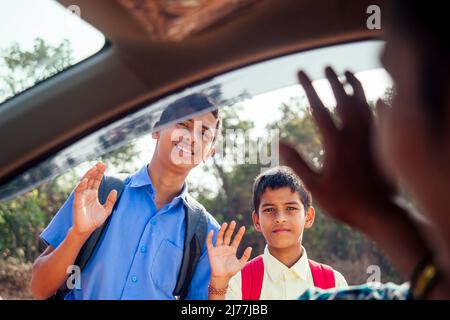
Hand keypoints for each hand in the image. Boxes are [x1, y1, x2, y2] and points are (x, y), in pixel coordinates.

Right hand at [72, 161, 116, 235]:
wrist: (86, 230)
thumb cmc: (95, 220)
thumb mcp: (107, 210)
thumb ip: (111, 201)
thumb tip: (115, 190)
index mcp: (93, 194)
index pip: (96, 180)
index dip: (100, 173)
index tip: (104, 165)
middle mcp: (87, 193)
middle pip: (91, 179)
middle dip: (95, 171)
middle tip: (101, 163)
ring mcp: (81, 197)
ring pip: (84, 182)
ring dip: (89, 175)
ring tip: (94, 168)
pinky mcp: (77, 202)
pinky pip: (78, 192)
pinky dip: (81, 185)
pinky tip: (86, 180)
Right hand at [206, 221, 251, 280]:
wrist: (222, 277)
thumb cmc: (231, 271)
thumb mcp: (241, 263)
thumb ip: (246, 256)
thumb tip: (250, 247)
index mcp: (232, 249)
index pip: (236, 239)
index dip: (239, 234)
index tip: (243, 227)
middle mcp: (225, 247)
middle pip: (228, 236)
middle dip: (230, 229)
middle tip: (233, 222)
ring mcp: (218, 249)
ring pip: (220, 237)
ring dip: (222, 230)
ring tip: (225, 224)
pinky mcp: (211, 251)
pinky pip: (209, 243)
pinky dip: (210, 237)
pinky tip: (212, 231)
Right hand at [279, 67, 396, 226]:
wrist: (379, 213)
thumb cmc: (344, 202)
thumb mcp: (314, 185)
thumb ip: (296, 162)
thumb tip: (278, 142)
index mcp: (336, 142)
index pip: (320, 107)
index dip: (309, 87)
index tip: (300, 72)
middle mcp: (355, 135)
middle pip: (344, 99)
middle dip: (333, 80)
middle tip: (326, 67)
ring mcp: (371, 138)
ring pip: (364, 104)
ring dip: (356, 86)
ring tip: (348, 73)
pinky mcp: (382, 145)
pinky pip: (382, 118)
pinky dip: (379, 105)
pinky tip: (378, 97)